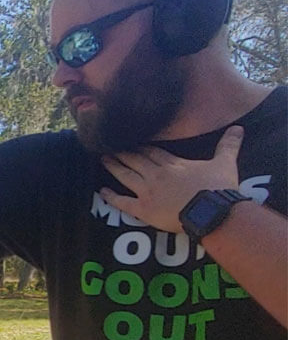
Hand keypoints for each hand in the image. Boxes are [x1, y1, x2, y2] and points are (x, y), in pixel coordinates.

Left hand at [100, 125, 242, 232]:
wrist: (211, 211)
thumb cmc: (218, 188)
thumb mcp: (225, 162)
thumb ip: (228, 145)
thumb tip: (239, 128)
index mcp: (173, 164)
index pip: (152, 151)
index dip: (140, 146)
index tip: (130, 141)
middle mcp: (156, 174)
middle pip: (135, 160)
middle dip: (122, 153)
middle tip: (108, 146)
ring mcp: (147, 191)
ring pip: (125, 175)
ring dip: (113, 167)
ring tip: (102, 159)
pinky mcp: (143, 209)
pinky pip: (122, 203)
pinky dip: (111, 197)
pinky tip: (101, 192)